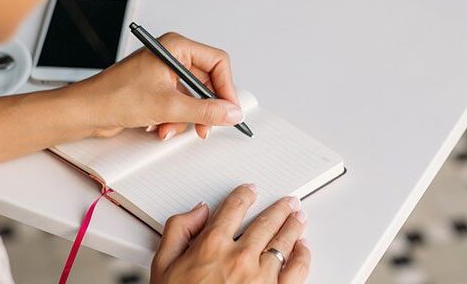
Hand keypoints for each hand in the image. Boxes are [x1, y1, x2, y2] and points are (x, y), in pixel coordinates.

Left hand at [64, 32, 243, 139]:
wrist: (86, 111)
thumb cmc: (114, 97)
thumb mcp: (168, 106)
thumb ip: (205, 110)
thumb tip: (232, 113)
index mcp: (176, 47)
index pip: (217, 62)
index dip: (226, 88)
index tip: (230, 110)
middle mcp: (172, 57)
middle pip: (207, 83)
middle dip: (203, 108)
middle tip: (206, 126)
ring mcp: (165, 74)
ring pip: (194, 98)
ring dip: (186, 118)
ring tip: (169, 127)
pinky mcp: (158, 90)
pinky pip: (180, 105)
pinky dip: (174, 119)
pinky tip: (160, 127)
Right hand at [150, 184, 309, 283]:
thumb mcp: (164, 264)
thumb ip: (178, 230)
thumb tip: (197, 212)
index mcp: (212, 245)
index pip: (234, 208)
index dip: (245, 195)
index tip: (251, 191)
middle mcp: (239, 257)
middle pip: (266, 222)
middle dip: (279, 209)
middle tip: (287, 203)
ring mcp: (260, 277)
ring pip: (283, 242)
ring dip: (293, 226)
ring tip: (298, 218)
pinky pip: (296, 270)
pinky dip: (302, 256)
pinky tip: (303, 249)